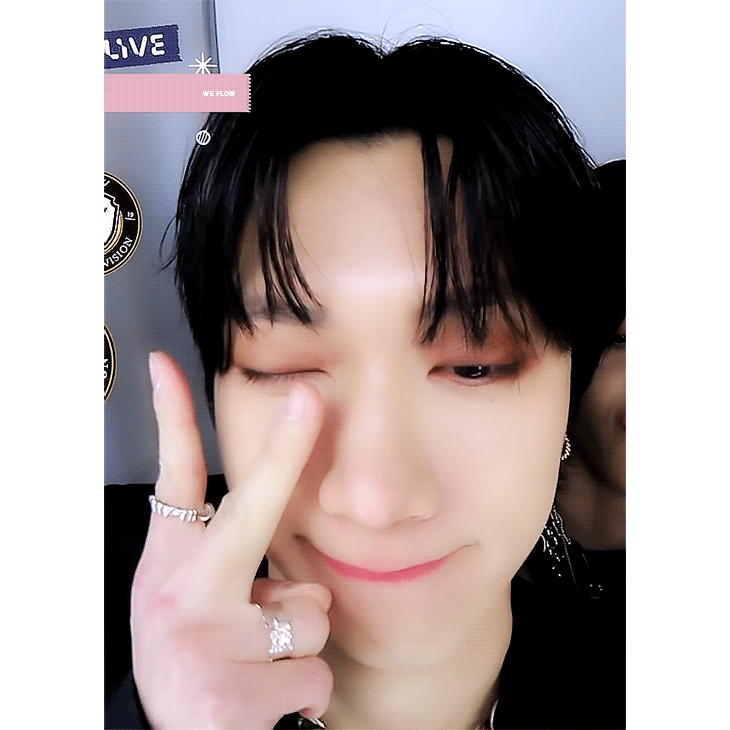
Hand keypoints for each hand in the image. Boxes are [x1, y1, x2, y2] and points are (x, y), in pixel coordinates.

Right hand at [131, 352, 332, 728]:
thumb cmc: (191, 657)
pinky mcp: (231, 697)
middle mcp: (182, 592)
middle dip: (287, 449)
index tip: (170, 367)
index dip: (171, 419)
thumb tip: (308, 580)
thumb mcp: (195, 604)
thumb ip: (247, 576)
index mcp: (172, 563)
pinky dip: (301, 689)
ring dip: (300, 642)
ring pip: (310, 613)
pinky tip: (264, 699)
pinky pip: (314, 672)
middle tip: (311, 396)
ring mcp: (205, 642)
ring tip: (259, 663)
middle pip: (250, 507)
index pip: (172, 480)